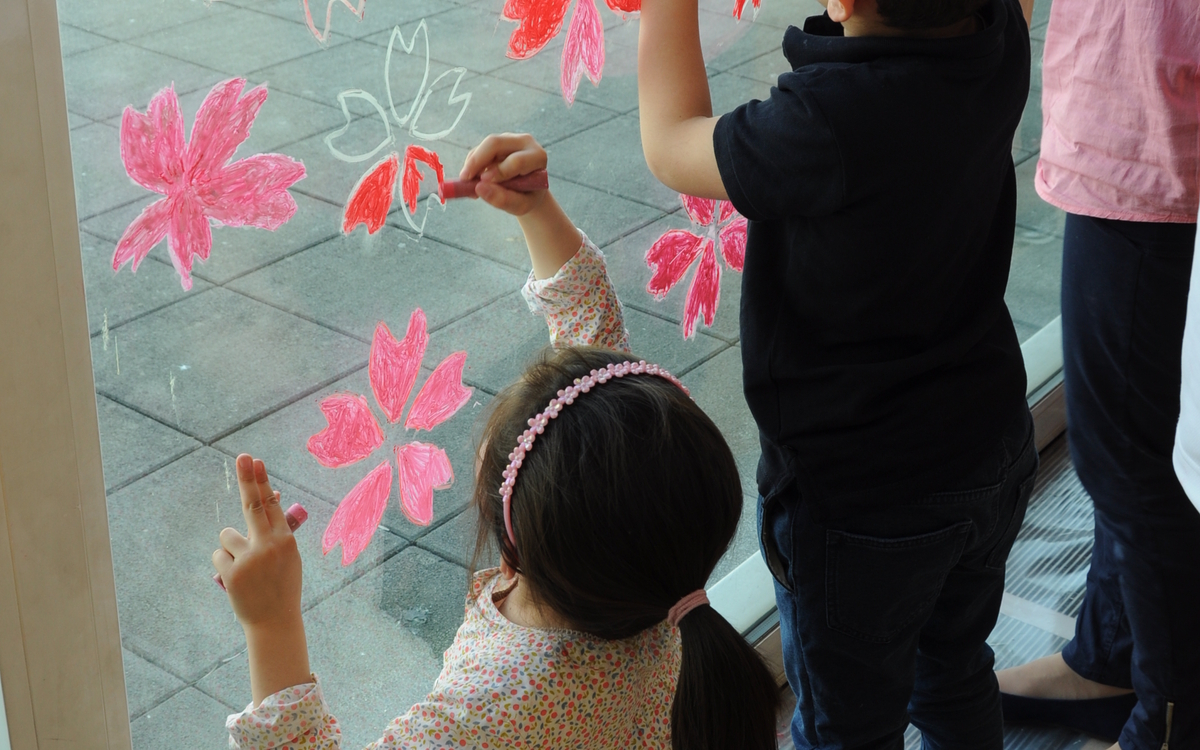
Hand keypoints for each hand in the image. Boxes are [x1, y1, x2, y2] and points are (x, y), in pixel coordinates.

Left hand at [212, 454, 302, 631]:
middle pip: (253, 505)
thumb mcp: (287, 556)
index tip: (255, 461)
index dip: (261, 481)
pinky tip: (237, 579)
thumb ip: (276, 530)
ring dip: (231, 547)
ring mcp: (249, 559)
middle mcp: (269, 546)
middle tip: (242, 456)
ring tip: (246, 568)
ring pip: (227, 536)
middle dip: (247, 478)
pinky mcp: (231, 574)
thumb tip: (269, 495)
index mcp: (286, 541)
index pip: (271, 504)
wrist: (275, 622)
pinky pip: (218, 555)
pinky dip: (224, 564)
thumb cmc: (281, 585)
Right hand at [460, 133, 548, 215]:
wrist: (529, 190)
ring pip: (484, 147)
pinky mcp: (496, 143)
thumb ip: (503, 199)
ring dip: (472, 165)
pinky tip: (473, 181)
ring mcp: (509, 139)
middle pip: (495, 143)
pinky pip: (478, 150)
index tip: (482, 184)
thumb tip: (478, 188)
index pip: (516, 160)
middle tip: (464, 179)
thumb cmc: (527, 197)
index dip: (498, 171)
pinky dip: (471, 165)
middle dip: (477, 161)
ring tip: (470, 186)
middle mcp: (524, 142)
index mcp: (537, 157)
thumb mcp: (520, 205)